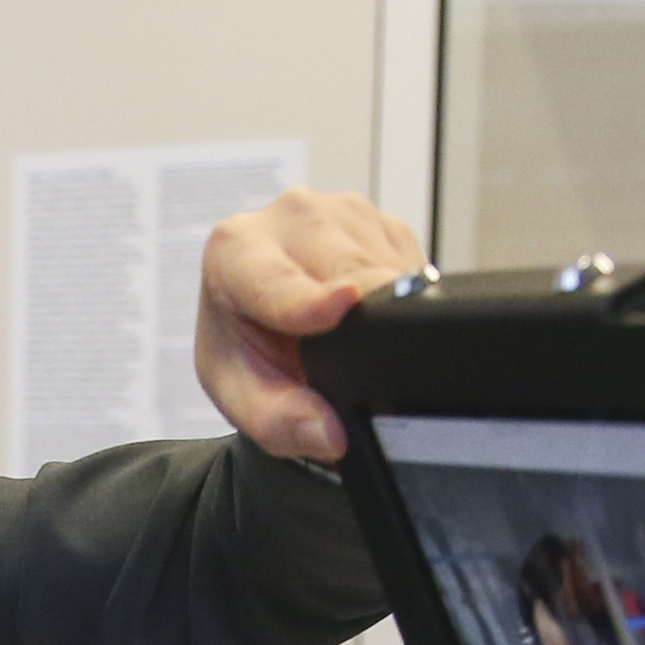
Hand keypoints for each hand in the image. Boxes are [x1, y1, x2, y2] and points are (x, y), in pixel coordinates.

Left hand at [193, 188, 426, 464]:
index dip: (311, 299)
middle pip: (346, 267)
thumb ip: (279, 422)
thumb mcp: (246, 396)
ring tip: (356, 335)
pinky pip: (410, 261)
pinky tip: (372, 313)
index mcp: (235, 251)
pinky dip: (401, 295)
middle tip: (374, 355)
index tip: (342, 306)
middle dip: (367, 314)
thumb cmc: (248, 348)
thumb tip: (329, 434)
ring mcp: (340, 210)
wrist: (266, 321)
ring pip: (386, 262)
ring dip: (384, 307)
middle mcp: (289, 217)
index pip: (278, 278)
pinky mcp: (382, 220)